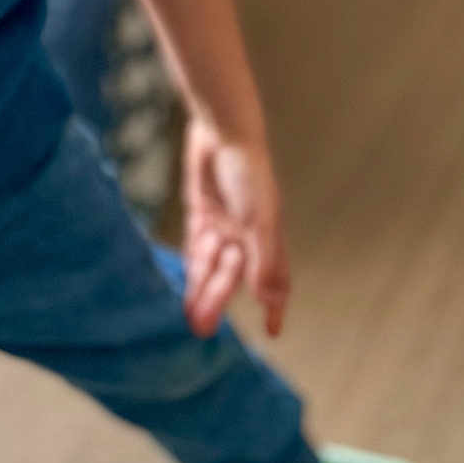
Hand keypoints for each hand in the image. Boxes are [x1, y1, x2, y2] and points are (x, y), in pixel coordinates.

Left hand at [181, 118, 289, 339]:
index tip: (274, 332)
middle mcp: (244, 234)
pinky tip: (188, 283)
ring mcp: (222, 222)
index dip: (275, 305)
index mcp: (265, 237)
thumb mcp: (258, 218)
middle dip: (218, 300)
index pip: (274, 279)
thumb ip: (264, 258)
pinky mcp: (201, 208)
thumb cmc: (248, 172)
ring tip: (191, 317)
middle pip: (231, 275)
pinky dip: (193, 263)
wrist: (222, 130)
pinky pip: (196, 244)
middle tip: (202, 329)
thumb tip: (269, 298)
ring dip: (201, 289)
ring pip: (210, 265)